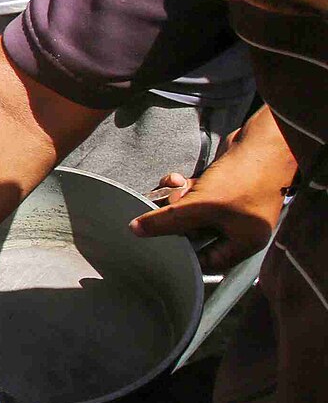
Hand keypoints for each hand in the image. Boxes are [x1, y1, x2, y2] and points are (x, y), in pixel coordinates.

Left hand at [131, 111, 293, 272]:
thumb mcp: (201, 205)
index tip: (159, 245)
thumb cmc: (243, 179)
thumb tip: (137, 231)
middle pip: (195, 233)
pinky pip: (196, 194)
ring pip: (192, 211)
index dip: (182, 254)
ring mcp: (232, 206)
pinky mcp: (224, 187)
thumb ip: (168, 221)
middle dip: (175, 220)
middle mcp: (240, 227)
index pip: (207, 261)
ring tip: (171, 189)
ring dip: (175, 200)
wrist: (264, 141)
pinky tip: (175, 179)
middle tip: (160, 209)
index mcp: (244, 242)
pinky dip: (183, 187)